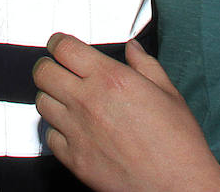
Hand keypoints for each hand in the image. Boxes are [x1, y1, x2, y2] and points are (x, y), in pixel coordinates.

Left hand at [33, 34, 219, 191]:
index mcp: (111, 79)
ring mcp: (77, 131)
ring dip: (51, 96)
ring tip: (64, 98)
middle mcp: (88, 102)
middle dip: (48, 66)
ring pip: (42, 102)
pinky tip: (72, 128)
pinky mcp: (74, 159)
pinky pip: (49, 136)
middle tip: (57, 68)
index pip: (65, 48)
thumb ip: (145, 65)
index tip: (58, 43)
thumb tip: (133, 49)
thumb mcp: (168, 93)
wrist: (176, 185)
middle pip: (44, 72)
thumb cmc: (177, 143)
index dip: (58, 41)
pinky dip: (56, 129)